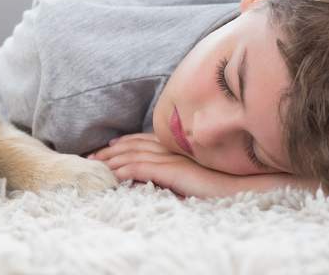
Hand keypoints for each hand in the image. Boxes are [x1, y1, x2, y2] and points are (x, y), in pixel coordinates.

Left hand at [90, 133, 242, 197]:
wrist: (239, 188)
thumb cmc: (217, 184)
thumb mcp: (189, 174)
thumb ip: (172, 170)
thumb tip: (151, 177)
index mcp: (175, 146)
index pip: (142, 140)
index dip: (121, 143)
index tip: (105, 148)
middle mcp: (171, 148)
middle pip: (132, 145)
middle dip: (108, 151)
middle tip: (89, 157)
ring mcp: (172, 157)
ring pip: (133, 155)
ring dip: (111, 160)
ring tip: (94, 166)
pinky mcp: (173, 170)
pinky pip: (142, 168)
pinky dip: (124, 170)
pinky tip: (112, 175)